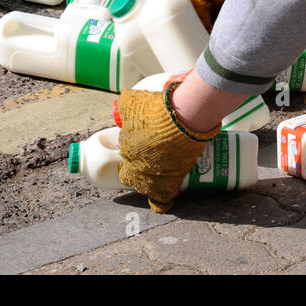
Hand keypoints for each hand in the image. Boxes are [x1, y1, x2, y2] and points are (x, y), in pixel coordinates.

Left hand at [116, 82, 219, 212]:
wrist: (184, 119)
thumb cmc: (157, 109)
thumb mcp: (132, 102)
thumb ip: (125, 106)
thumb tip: (123, 103)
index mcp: (127, 150)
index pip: (121, 160)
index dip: (128, 156)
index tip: (136, 150)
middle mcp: (138, 167)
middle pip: (131, 177)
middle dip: (135, 171)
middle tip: (146, 161)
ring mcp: (155, 177)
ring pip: (146, 189)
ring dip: (148, 184)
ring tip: (156, 177)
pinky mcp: (173, 181)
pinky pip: (163, 200)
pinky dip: (161, 203)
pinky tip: (163, 203)